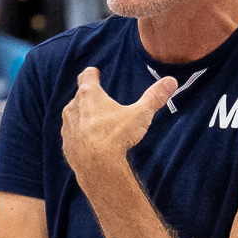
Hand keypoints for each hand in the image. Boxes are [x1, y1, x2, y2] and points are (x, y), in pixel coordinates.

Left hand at [61, 67, 178, 183]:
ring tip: (95, 122)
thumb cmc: (116, 136)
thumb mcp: (139, 115)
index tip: (94, 72)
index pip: (87, 76)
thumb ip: (154, 97)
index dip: (91, 73)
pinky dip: (80, 135)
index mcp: (89, 95)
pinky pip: (72, 135)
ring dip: (82, 116)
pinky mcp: (66, 143)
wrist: (96, 165)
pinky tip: (90, 142)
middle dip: (89, 97)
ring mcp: (67, 126)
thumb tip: (171, 81)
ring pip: (74, 115)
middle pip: (80, 96)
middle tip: (99, 101)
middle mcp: (74, 107)